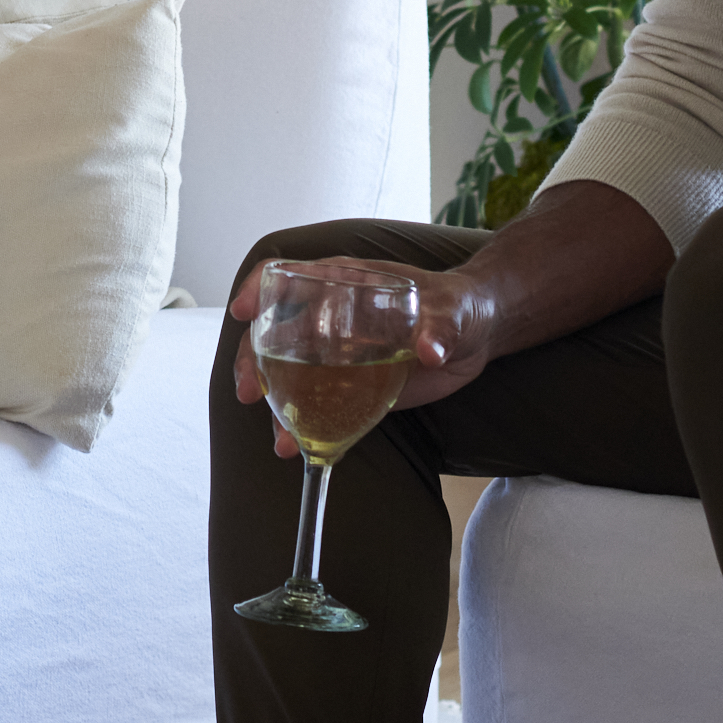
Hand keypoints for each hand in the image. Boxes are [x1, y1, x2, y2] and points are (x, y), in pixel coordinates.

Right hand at [226, 257, 487, 455]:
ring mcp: (336, 353)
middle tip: (250, 393)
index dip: (258, 289)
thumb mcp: (453, 312)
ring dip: (275, 405)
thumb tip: (431, 348)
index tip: (244, 312)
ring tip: (280, 440)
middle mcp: (329, 316)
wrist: (477, 336)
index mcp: (345, 282)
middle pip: (272, 332)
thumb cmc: (459, 307)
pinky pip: (317, 403)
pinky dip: (303, 426)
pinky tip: (300, 448)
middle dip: (252, 361)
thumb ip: (441, 327)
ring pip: (287, 374)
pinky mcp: (350, 385)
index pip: (286, 274)